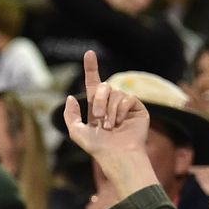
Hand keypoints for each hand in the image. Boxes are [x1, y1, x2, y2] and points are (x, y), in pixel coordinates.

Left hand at [62, 51, 154, 196]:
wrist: (116, 155)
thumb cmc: (97, 147)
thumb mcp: (76, 132)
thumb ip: (70, 115)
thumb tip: (70, 97)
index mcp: (96, 107)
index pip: (93, 83)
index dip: (91, 68)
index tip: (89, 53)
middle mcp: (111, 104)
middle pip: (103, 86)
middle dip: (98, 101)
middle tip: (98, 118)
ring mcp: (125, 105)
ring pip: (116, 92)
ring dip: (109, 109)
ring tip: (110, 126)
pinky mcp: (138, 108)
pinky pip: (128, 97)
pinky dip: (121, 110)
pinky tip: (121, 123)